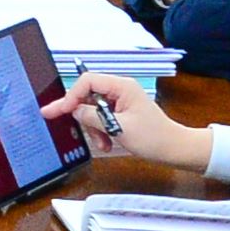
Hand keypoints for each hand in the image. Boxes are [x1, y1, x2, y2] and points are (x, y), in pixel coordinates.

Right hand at [57, 72, 206, 168]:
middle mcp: (120, 90)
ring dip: (92, 128)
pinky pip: (101, 118)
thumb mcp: (119, 128)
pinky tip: (106, 143)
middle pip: (87, 95)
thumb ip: (93, 117)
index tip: (61, 110)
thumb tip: (74, 110)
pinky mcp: (121, 112)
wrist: (173, 149)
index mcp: (122, 86)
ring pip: (92, 109)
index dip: (71, 95)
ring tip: (102, 143)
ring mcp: (120, 101)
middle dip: (80, 114)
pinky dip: (100, 131)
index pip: (87, 81)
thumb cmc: (154, 137)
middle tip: (55, 118)